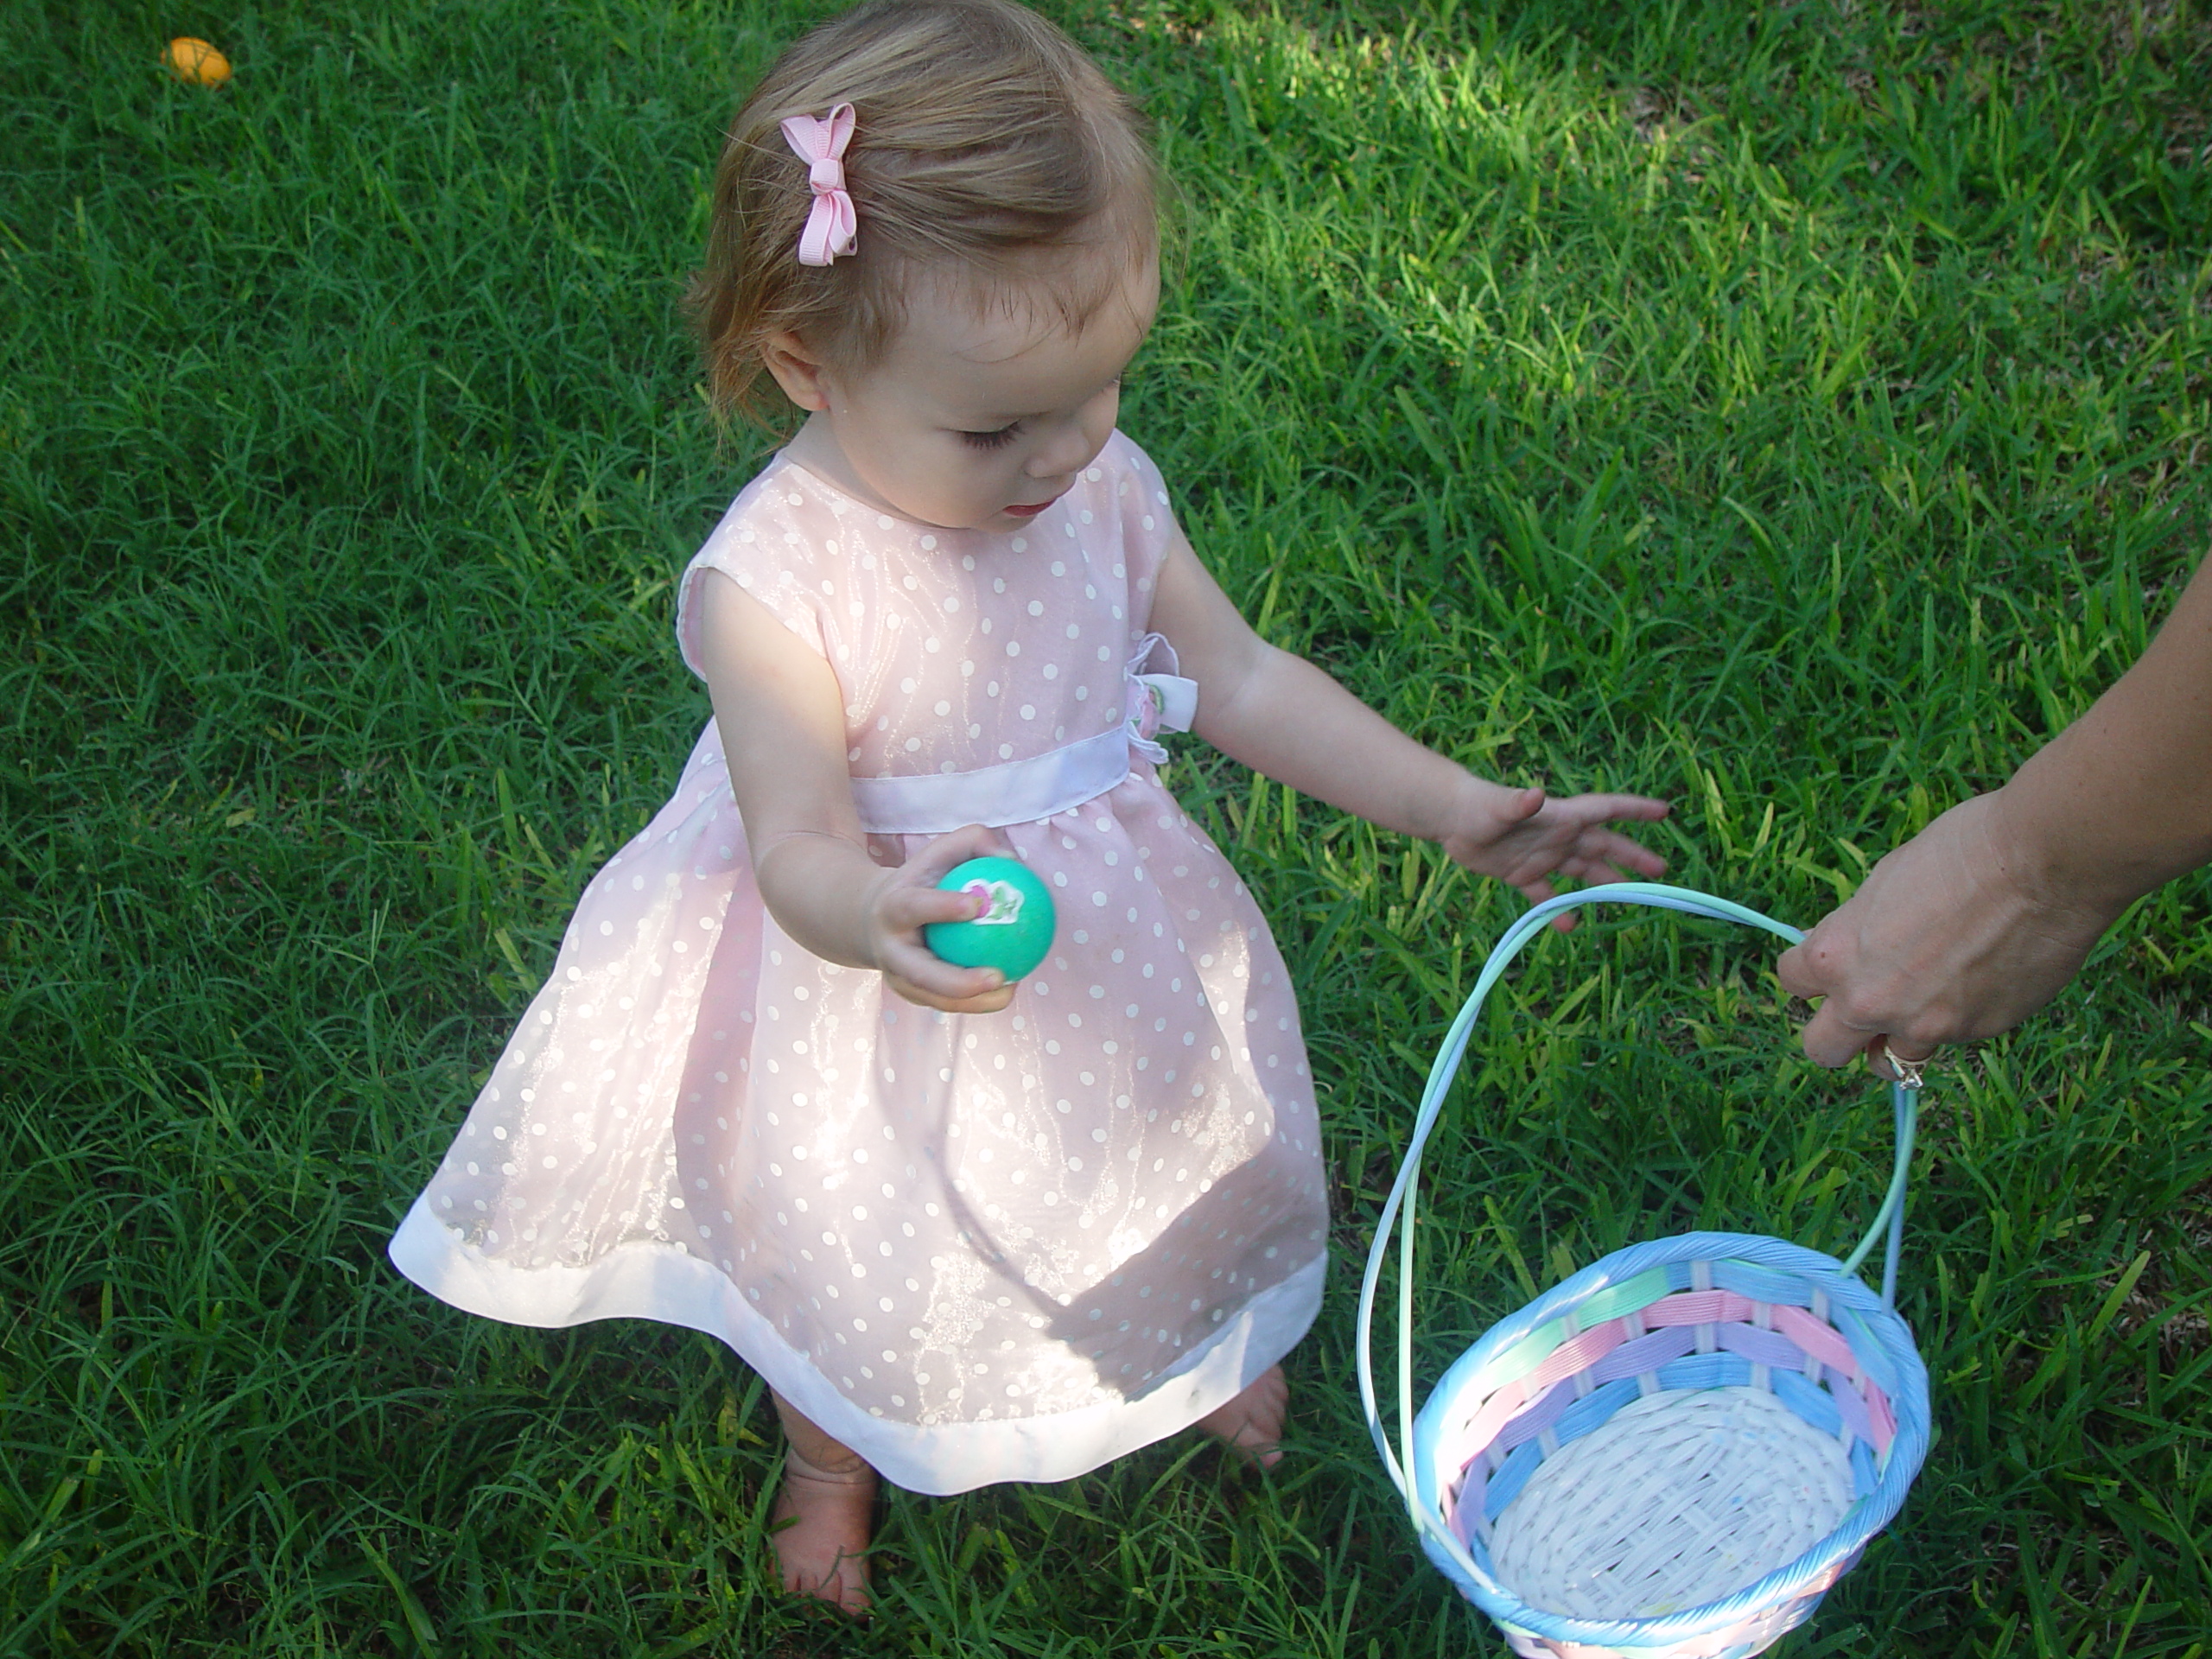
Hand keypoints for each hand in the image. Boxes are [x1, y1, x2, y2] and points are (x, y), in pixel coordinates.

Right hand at [861, 823, 1019, 1014]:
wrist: (875, 918)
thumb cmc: (922, 880)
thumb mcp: (939, 853)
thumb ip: (973, 842)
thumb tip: (1010, 860)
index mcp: (891, 908)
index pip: (913, 907)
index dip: (942, 907)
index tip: (978, 905)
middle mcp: (890, 949)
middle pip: (920, 973)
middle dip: (958, 981)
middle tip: (998, 976)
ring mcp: (898, 977)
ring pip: (935, 998)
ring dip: (973, 1002)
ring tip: (1010, 990)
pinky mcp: (911, 994)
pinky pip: (946, 1004)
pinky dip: (976, 1002)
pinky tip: (1008, 990)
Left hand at [1440, 780, 1669, 928]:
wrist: (1450, 818)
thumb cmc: (1476, 806)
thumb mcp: (1498, 807)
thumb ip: (1518, 803)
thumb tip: (1536, 795)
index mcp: (1562, 817)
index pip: (1607, 810)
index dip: (1636, 810)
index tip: (1665, 812)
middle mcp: (1559, 836)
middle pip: (1604, 846)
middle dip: (1632, 857)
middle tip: (1660, 870)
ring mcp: (1543, 855)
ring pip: (1582, 871)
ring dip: (1603, 884)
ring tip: (1625, 900)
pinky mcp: (1522, 872)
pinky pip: (1546, 894)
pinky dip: (1558, 909)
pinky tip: (1568, 926)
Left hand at [1776, 791, 2116, 1074]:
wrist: (2041, 866)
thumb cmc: (1960, 854)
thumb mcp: (1882, 883)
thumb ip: (1855, 930)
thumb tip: (1841, 946)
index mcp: (1835, 956)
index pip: (1791, 984)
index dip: (1809, 974)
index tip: (1828, 968)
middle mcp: (1870, 1001)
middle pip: (1823, 1051)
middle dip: (1836, 1035)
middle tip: (1859, 1011)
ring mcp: (1925, 1025)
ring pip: (1891, 1062)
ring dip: (1896, 1041)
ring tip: (1921, 1006)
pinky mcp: (1976, 1033)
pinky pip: (1950, 1041)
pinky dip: (1954, 1023)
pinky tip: (1976, 983)